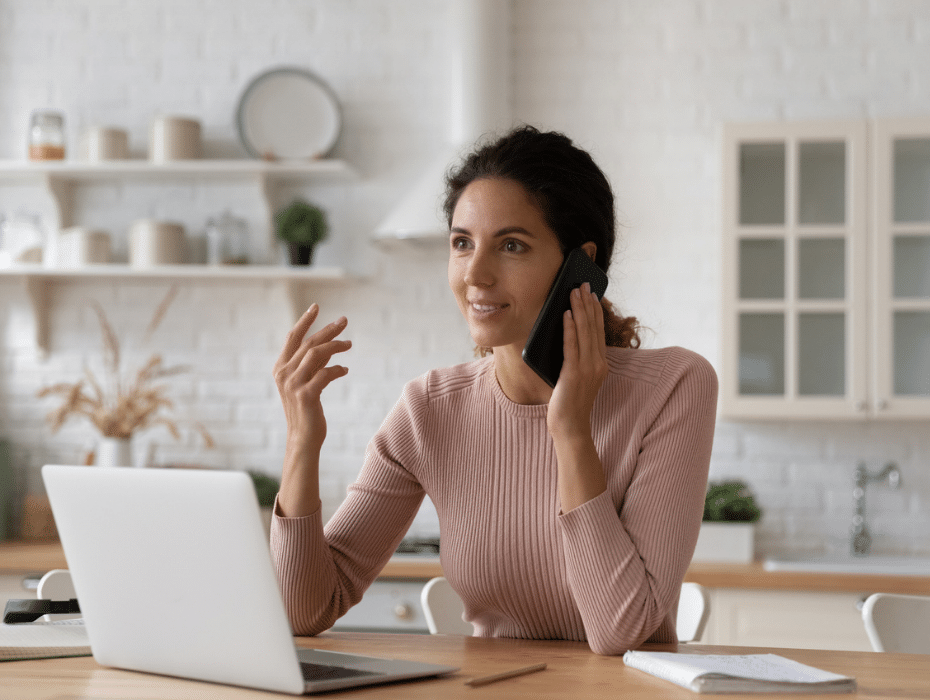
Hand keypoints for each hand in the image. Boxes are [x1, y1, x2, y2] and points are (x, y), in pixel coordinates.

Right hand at [273, 304, 351, 515]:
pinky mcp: (306, 395)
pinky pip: (325, 374)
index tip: (316, 306)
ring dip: (336, 347)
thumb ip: (311, 364)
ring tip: (349, 345)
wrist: (303, 439)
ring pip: (317, 355)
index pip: (292, 337)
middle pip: (309, 342)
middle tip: (345, 321)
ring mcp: (293, 385)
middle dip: (328, 329)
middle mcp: (284, 374)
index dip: (305, 321)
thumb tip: (328, 345)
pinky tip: (345, 370)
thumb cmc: (306, 411)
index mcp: (280, 368)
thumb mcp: (305, 383)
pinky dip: (337, 369)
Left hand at [547, 283, 607, 439]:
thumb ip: (575, 359)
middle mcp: (598, 364)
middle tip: (582, 283)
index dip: (595, 311)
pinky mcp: (573, 374)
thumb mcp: (576, 377)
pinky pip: (571, 346)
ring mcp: (587, 369)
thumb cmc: (569, 404)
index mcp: (601, 364)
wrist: (570, 428)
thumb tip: (565, 334)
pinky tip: (566, 314)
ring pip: (584, 332)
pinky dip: (570, 328)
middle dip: (587, 303)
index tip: (590, 293)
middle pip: (592, 327)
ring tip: (574, 291)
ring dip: (579, 309)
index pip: (598, 331)